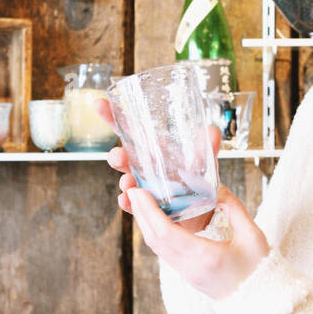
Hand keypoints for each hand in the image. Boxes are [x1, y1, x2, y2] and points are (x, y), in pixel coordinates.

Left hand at [96, 97, 271, 299]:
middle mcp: (190, 267)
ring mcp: (186, 272)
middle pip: (154, 239)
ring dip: (146, 223)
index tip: (139, 192)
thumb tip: (217, 191)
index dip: (149, 211)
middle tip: (133, 191)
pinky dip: (156, 233)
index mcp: (205, 257)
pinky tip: (158, 219)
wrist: (259, 303)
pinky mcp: (188, 274)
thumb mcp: (253, 235)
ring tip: (142, 202)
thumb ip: (234, 209)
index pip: (166, 233)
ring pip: (157, 247)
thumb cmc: (260, 271)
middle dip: (141, 213)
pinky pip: (165, 251)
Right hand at [97, 97, 219, 232]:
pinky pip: (133, 204)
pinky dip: (128, 202)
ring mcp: (143, 186)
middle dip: (116, 156)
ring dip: (124, 181)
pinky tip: (127, 200)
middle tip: (119, 156)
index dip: (113, 117)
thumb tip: (212, 130)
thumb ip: (208, 147)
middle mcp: (144, 167)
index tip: (100, 104)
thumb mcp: (204, 160)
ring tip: (128, 182)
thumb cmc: (197, 179)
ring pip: (126, 181)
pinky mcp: (146, 206)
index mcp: (153, 149)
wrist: (203, 209)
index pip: (130, 131)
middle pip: (121, 156)